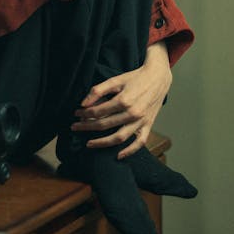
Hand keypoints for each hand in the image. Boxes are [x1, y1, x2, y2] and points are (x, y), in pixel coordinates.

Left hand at [71, 42, 171, 158]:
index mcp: (124, 100)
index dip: (84, 113)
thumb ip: (98, 90)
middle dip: (87, 127)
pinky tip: (118, 155)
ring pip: (119, 137)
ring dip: (102, 143)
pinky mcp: (148, 125)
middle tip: (75, 127)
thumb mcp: (115, 80)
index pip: (98, 111)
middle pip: (105, 125)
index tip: (76, 113)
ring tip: (88, 144)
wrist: (158, 78)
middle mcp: (132, 113)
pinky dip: (129, 151)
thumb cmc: (135, 77)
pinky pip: (140, 143)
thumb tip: (83, 103)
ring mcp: (141, 121)